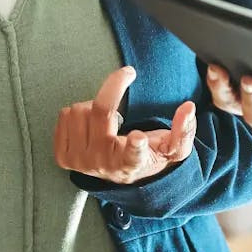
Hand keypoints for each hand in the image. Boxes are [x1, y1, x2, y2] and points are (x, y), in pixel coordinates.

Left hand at [55, 66, 197, 184]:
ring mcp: (80, 162)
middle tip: (126, 77)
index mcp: (132, 164)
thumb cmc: (148, 155)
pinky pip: (64, 115)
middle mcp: (104, 165)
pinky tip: (91, 125)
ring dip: (94, 106)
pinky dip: (79, 113)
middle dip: (114, 87)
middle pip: (101, 111)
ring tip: (107, 118)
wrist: (120, 174)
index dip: (135, 145)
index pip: (133, 156)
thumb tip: (188, 108)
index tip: (138, 137)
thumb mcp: (173, 148)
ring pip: (80, 109)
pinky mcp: (63, 156)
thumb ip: (185, 130)